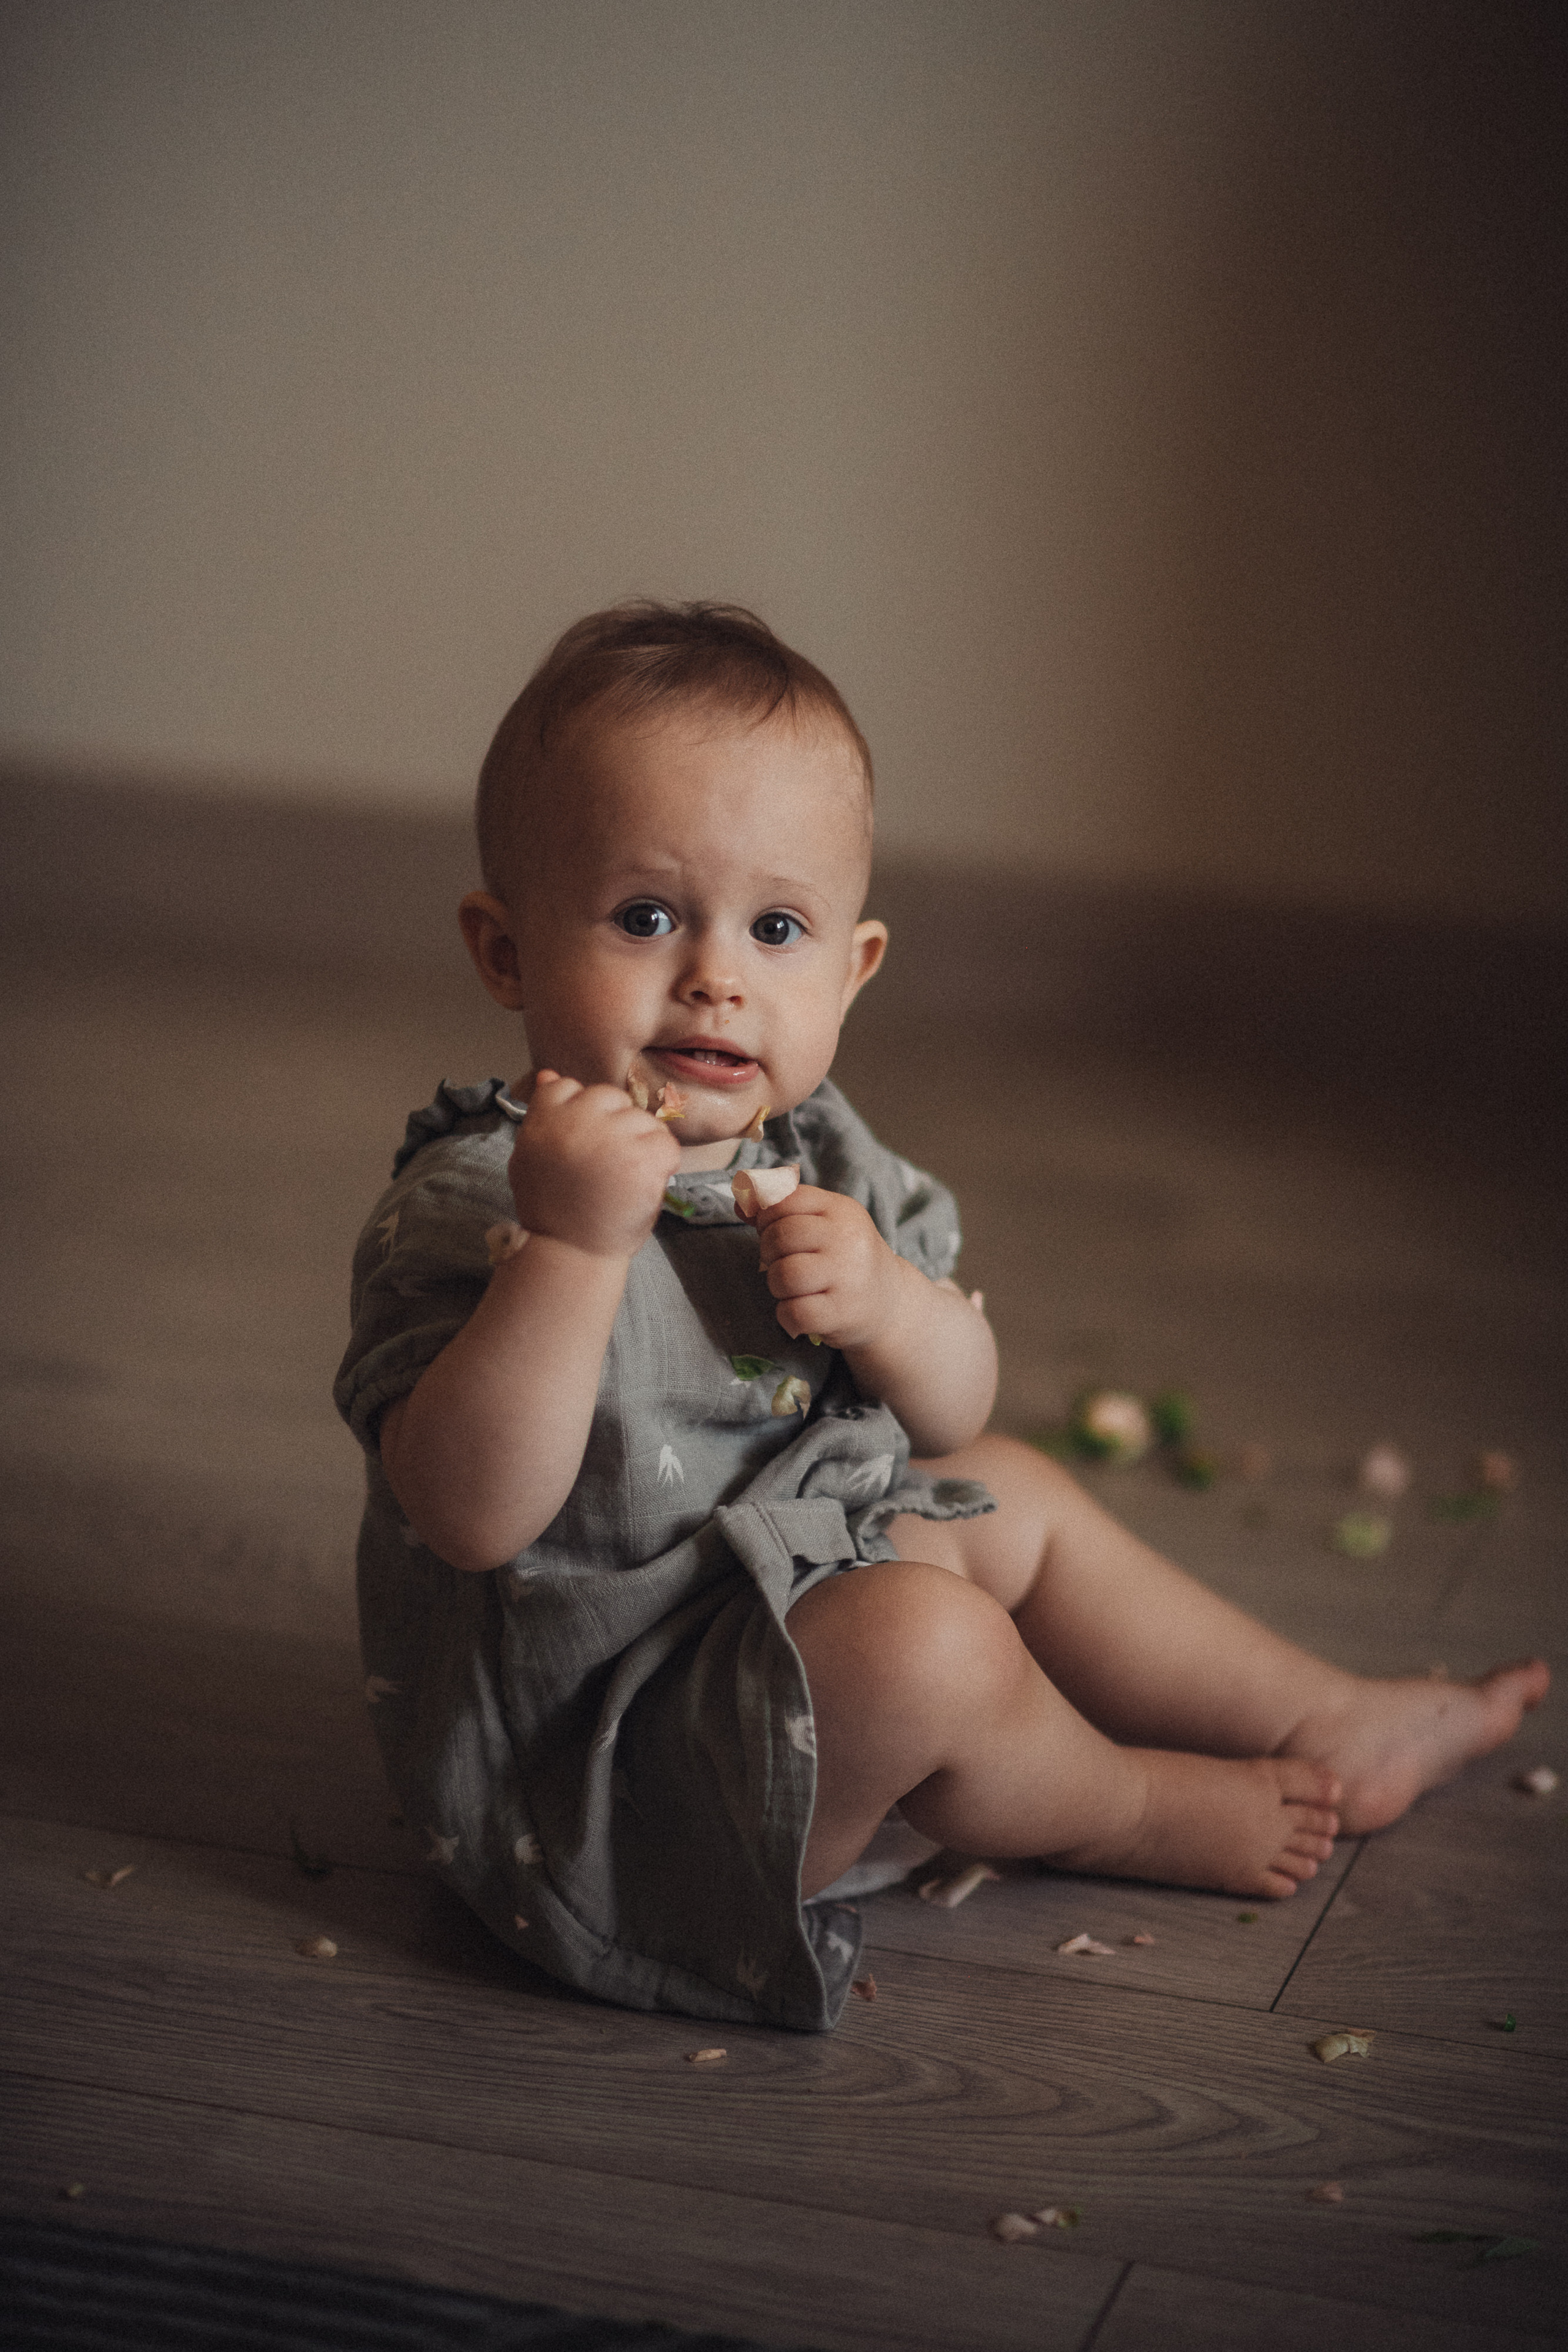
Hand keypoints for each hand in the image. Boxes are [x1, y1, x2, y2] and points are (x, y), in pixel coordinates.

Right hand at [507, 1069, 679, 1258]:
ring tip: (620, 1179)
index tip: (578, 1146)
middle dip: (613, 1126)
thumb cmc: (553, 1208)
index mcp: (545, 1119)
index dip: (579, 1114)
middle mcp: (577, 1123)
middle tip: (603, 1166)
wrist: (571, 1252)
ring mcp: (613, 1140)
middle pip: (610, 1097)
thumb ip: (543, 1115)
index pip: (567, 1086)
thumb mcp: (531, 1157)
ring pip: (642, 1119)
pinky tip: (641, 1184)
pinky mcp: (644, 1161)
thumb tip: (550, 1073)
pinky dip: (662, 1163)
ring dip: (640, 1145)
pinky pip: (667, 1144)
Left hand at [754, 1185, 909, 1348]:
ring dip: (777, 1285)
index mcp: (841, 1210)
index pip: (787, 1198)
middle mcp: (847, 1239)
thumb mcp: (822, 1225)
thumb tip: (740, 1202)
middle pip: (782, 1235)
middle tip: (782, 1262)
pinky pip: (794, 1312)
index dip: (767, 1215)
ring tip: (792, 1289)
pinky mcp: (842, 1312)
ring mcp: (847, 1276)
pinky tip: (798, 1313)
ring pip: (784, 1275)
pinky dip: (786, 1316)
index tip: (774, 1230)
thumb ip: (779, 1212)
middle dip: (768, 1250)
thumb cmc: (845, 1259)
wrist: (890, 1302)